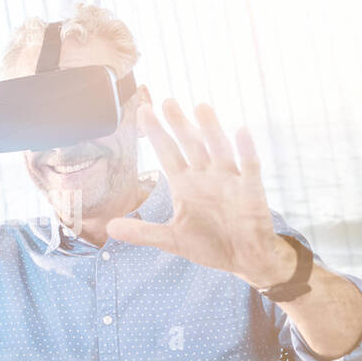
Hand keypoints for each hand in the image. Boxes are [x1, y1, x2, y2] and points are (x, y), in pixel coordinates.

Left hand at [106, 99, 295, 288]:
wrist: (243, 259)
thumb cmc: (209, 244)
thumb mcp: (171, 239)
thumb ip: (143, 232)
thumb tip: (110, 228)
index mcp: (185, 184)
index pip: (167, 153)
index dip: (156, 133)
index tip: (143, 111)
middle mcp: (205, 176)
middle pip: (190, 144)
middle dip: (179, 124)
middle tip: (167, 101)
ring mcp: (229, 180)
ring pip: (218, 149)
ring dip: (210, 129)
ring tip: (201, 106)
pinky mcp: (251, 190)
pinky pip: (249, 166)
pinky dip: (246, 150)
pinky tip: (241, 131)